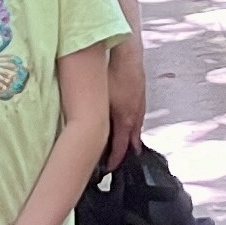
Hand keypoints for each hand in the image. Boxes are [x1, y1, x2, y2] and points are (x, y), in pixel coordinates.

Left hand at [106, 33, 150, 159]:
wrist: (128, 55)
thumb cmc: (112, 75)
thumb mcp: (101, 100)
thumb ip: (95, 117)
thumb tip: (84, 130)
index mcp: (125, 121)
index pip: (121, 148)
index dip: (115, 160)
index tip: (109, 169)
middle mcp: (135, 116)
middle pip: (132, 141)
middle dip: (126, 152)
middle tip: (119, 161)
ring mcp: (140, 106)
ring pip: (136, 128)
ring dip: (131, 138)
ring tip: (126, 146)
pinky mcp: (141, 96)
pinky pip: (138, 117)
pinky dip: (133, 124)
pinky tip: (128, 120)